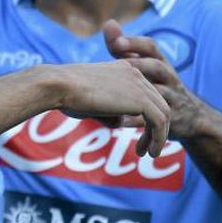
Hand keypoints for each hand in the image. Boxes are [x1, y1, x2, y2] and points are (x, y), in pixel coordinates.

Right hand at [51, 59, 170, 156]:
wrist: (58, 85)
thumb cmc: (64, 93)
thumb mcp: (90, 99)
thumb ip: (108, 108)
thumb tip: (119, 122)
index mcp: (123, 68)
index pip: (145, 92)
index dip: (146, 114)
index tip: (138, 132)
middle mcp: (135, 73)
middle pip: (158, 102)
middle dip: (156, 127)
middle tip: (146, 147)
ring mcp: (140, 85)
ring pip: (163, 113)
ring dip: (159, 136)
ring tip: (150, 153)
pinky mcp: (141, 100)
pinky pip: (159, 122)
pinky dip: (158, 139)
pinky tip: (149, 152)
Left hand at [103, 20, 204, 138]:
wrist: (192, 117)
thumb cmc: (158, 85)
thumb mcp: (146, 66)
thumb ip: (125, 49)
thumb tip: (109, 23)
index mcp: (160, 62)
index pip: (150, 47)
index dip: (134, 43)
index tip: (116, 42)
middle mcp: (169, 77)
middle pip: (157, 66)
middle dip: (138, 63)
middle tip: (119, 63)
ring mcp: (173, 97)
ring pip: (160, 93)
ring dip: (141, 94)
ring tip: (121, 96)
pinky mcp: (173, 118)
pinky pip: (156, 119)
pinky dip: (137, 120)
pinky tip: (120, 122)